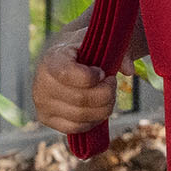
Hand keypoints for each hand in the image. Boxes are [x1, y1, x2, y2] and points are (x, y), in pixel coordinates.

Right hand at [32, 22, 116, 136]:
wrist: (62, 60)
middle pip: (81, 99)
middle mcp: (41, 83)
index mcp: (51, 59)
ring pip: (81, 116)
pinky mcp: (46, 119)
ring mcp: (42, 103)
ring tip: (108, 96)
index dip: (91, 77)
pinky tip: (98, 109)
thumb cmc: (83, 50)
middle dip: (105, 94)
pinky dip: (93, 121)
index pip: (68, 74)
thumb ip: (118, 51)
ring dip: (103, 109)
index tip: (102, 72)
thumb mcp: (100, 43)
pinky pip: (76, 128)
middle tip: (112, 85)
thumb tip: (129, 70)